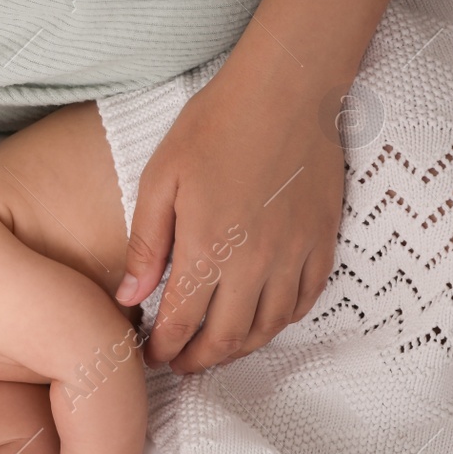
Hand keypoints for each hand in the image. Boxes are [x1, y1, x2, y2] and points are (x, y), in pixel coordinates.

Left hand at [116, 56, 343, 373]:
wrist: (285, 90)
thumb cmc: (215, 127)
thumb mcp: (160, 181)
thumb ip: (146, 246)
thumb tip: (129, 297)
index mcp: (208, 249)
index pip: (182, 323)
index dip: (164, 348)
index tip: (152, 355)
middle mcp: (255, 263)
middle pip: (228, 338)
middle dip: (199, 360)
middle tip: (180, 363)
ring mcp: (295, 254)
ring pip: (269, 327)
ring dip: (240, 347)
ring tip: (217, 348)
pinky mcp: (323, 241)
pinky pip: (306, 299)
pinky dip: (282, 320)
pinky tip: (262, 318)